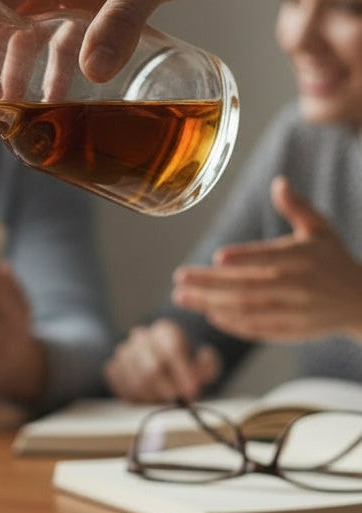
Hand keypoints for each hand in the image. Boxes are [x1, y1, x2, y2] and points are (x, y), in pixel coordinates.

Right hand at [104, 319, 220, 402]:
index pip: (172, 349)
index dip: (182, 373)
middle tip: (178, 402)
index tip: (191, 392)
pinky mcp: (113, 367)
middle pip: (151, 367)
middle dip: (167, 390)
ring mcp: (124, 351)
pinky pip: (120, 386)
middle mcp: (141, 337)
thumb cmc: (185, 364)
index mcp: (165, 331)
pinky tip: (148, 399)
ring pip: (136, 380)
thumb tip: (197, 375)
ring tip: (165, 401)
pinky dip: (136, 397)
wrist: (162, 362)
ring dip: (153, 396)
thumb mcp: (204, 362)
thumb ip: (206, 366)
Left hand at [172, 177, 361, 342]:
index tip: (217, 257)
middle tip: (178, 280)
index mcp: (304, 257)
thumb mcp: (321, 229)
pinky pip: (259, 330)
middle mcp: (299, 286)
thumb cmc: (333, 259)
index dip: (246, 258)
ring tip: (182, 297)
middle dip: (210, 284)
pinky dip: (234, 324)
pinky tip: (210, 315)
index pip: (271, 257)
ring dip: (211, 305)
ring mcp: (295, 311)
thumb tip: (278, 181)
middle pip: (248, 286)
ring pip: (248, 310)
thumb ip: (297, 208)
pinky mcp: (293, 331)